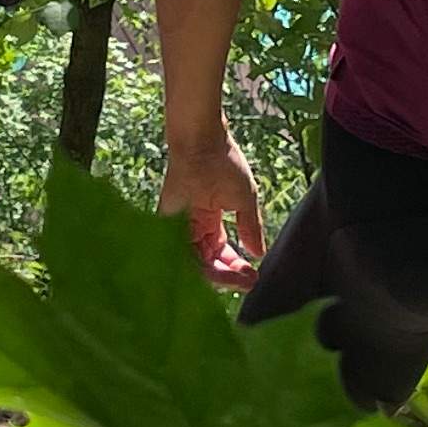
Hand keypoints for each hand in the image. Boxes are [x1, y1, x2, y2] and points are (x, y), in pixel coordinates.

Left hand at [159, 131, 265, 290]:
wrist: (201, 144)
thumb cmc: (223, 163)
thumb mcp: (244, 199)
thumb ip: (250, 227)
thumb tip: (258, 252)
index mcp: (211, 218)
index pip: (221, 252)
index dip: (236, 266)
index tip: (253, 274)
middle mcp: (195, 227)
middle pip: (210, 262)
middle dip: (231, 275)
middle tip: (249, 282)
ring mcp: (182, 227)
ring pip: (197, 264)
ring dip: (221, 276)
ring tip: (242, 280)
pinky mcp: (170, 227)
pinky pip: (184, 256)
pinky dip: (202, 269)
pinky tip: (223, 273)